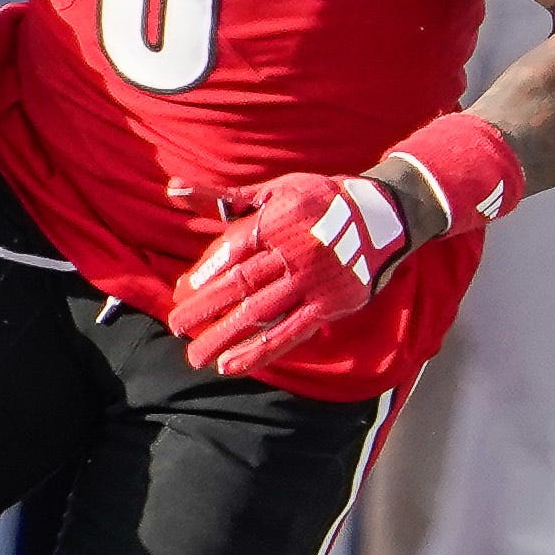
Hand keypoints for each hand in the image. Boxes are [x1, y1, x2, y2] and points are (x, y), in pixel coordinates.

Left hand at [167, 168, 410, 379]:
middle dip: (205, 307)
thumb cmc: (318, 199)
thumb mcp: (273, 189)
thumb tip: (172, 189)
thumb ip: (222, 197)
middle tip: (176, 326)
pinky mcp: (328, 306)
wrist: (383, 215)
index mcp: (278, 220)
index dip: (206, 271)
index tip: (180, 291)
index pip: (235, 248)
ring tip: (196, 357)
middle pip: (241, 283)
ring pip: (260, 313)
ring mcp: (311, 282)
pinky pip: (289, 333)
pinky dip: (259, 351)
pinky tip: (231, 365)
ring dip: (225, 336)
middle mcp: (294, 252)